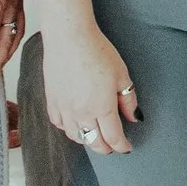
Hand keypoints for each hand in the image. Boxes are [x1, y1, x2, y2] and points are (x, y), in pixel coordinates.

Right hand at [41, 21, 140, 156]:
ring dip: (88, 140)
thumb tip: (134, 118)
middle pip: (94, 142)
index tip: (127, 147)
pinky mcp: (52, 101)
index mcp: (102, 107)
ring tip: (96, 135)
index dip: (122, 146)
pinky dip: (69, 129)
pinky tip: (76, 124)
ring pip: (76, 137)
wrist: (69, 37)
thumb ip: (128, 100)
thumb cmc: (97, 51)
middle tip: (113, 145)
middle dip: (106, 148)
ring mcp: (64, 108)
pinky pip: (59, 124)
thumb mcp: (121, 74)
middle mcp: (81, 112)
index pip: (113, 137)